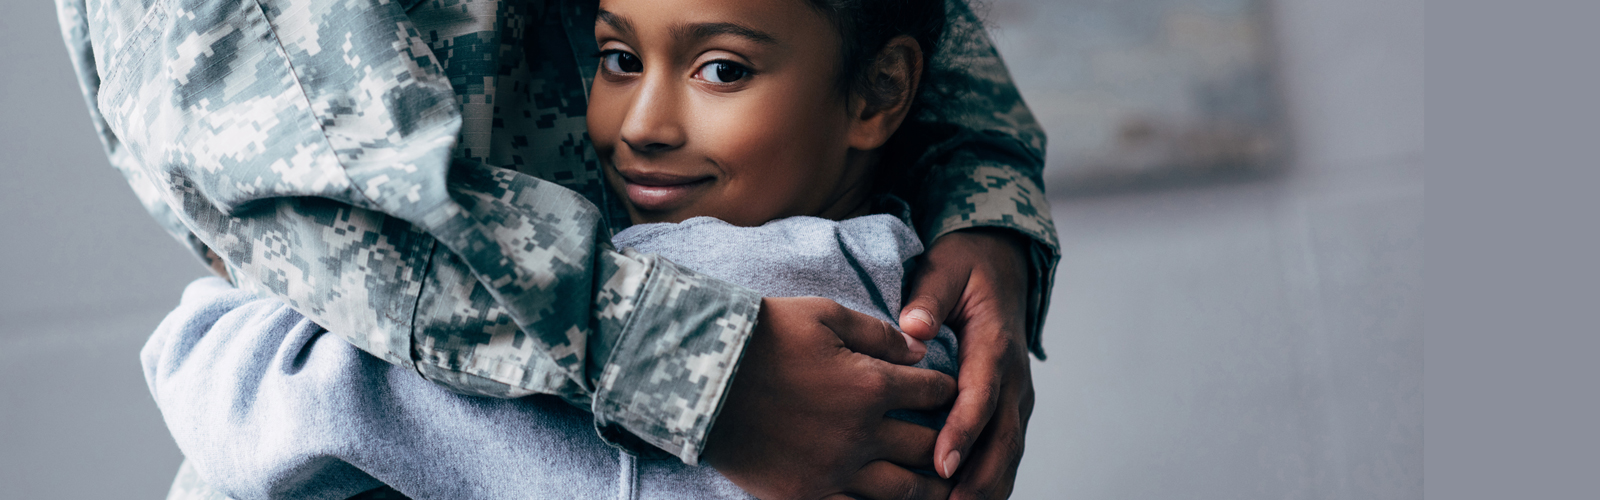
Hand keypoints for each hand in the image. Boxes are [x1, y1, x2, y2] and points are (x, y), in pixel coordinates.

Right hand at [703, 297, 957, 499]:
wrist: (699, 374)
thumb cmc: (761, 336)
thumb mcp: (824, 316)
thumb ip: (878, 335)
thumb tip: (918, 351)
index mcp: (870, 386)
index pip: (933, 392)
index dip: (948, 389)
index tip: (950, 390)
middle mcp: (860, 435)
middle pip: (927, 447)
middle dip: (948, 443)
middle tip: (958, 443)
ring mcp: (833, 472)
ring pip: (903, 492)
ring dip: (928, 487)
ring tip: (943, 487)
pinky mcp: (805, 495)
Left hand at [898, 228, 1035, 499]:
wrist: (1000, 263)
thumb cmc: (965, 267)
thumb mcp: (945, 268)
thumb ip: (928, 296)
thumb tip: (914, 328)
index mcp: (995, 345)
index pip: (981, 396)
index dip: (963, 432)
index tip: (941, 463)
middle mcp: (1013, 377)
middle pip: (1003, 437)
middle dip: (979, 477)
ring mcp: (1016, 396)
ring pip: (1009, 451)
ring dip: (988, 487)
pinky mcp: (1010, 407)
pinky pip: (1004, 449)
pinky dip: (990, 480)